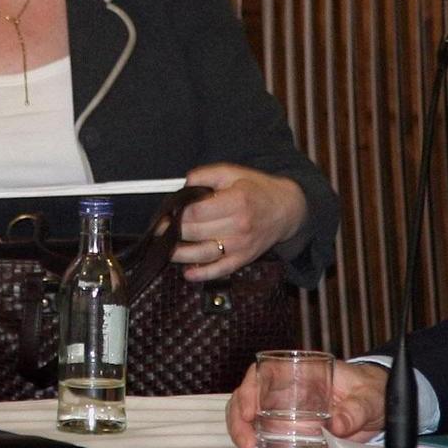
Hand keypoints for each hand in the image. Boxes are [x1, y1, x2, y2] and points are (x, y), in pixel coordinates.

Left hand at [177, 164, 307, 280]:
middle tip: (160, 228)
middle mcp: (239, 225)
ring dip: (180, 254)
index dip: (177, 212)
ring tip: (166, 248)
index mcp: (236, 201)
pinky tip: (188, 272)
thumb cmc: (257, 190)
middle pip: (196, 232)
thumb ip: (206, 174)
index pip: (197, 211)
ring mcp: (241, 245)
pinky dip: (202, 274)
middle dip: (173, 231)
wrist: (286, 210)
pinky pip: (220, 270)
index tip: (166, 212)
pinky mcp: (243, 259)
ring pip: (203, 254)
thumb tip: (184, 184)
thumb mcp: (233, 172)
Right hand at [224, 360, 387, 447]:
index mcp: (302, 372)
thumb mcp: (368, 397)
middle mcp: (288, 389)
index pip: (265, 372)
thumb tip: (338, 424)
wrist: (378, 405)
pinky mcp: (291, 428)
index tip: (249, 410)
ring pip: (250, 415)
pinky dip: (256, 443)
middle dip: (239, 418)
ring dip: (242, 432)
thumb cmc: (369, 390)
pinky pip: (265, 433)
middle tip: (246, 442)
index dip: (250, 388)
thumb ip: (356, 410)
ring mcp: (286, 409)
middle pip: (248, 396)